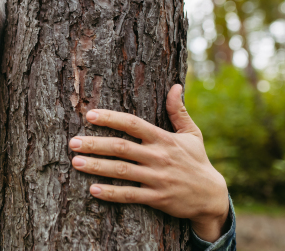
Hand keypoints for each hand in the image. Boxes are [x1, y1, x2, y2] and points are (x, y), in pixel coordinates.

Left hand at [69, 84, 229, 241]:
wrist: (211, 196)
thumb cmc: (196, 161)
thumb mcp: (192, 134)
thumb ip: (178, 111)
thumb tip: (175, 86)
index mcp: (164, 139)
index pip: (133, 124)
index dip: (111, 118)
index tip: (90, 115)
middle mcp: (159, 157)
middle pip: (122, 148)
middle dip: (95, 144)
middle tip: (72, 142)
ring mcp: (157, 179)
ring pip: (122, 172)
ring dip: (97, 167)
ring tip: (75, 162)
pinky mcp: (157, 198)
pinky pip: (130, 196)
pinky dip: (111, 194)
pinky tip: (92, 190)